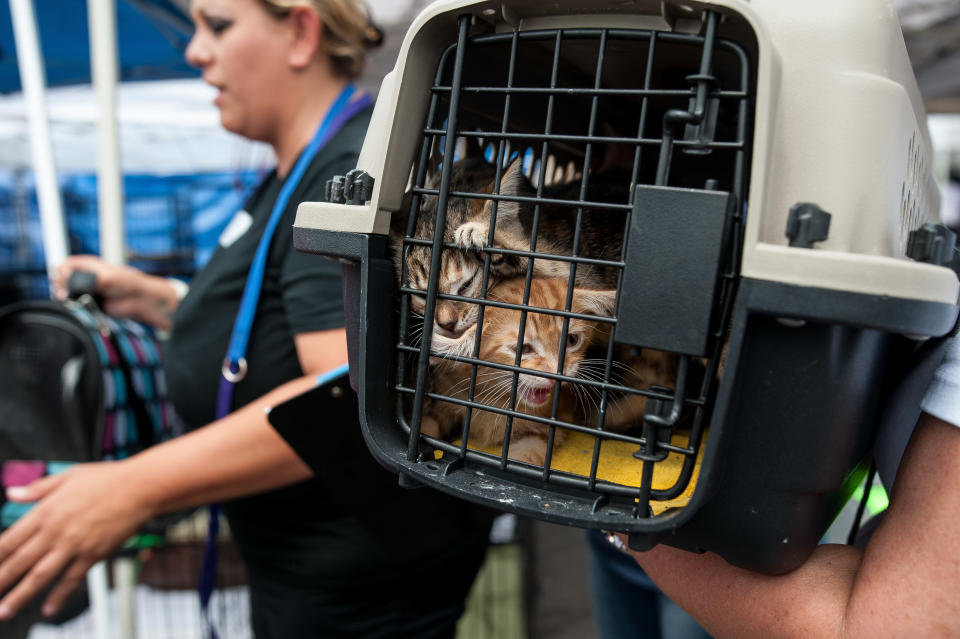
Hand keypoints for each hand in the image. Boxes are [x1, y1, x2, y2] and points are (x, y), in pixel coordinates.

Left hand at [0, 462, 153, 619]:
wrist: (141, 487)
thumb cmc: (107, 478)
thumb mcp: (68, 476)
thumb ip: (38, 488)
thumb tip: (11, 493)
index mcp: (45, 511)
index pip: (9, 540)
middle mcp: (55, 531)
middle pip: (19, 563)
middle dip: (0, 581)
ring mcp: (74, 545)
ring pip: (39, 576)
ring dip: (19, 596)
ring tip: (5, 611)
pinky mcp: (93, 554)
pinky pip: (72, 580)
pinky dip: (59, 596)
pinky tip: (48, 609)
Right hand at [53, 255, 179, 329]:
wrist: (138, 300)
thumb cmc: (128, 283)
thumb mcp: (106, 278)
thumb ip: (86, 281)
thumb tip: (70, 287)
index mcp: (88, 265)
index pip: (65, 265)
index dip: (61, 271)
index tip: (64, 278)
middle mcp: (85, 276)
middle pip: (61, 280)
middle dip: (60, 285)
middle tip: (64, 292)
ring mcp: (86, 290)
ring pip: (66, 293)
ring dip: (66, 297)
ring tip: (68, 299)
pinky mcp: (89, 303)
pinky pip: (75, 305)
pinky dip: (74, 306)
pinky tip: (76, 307)